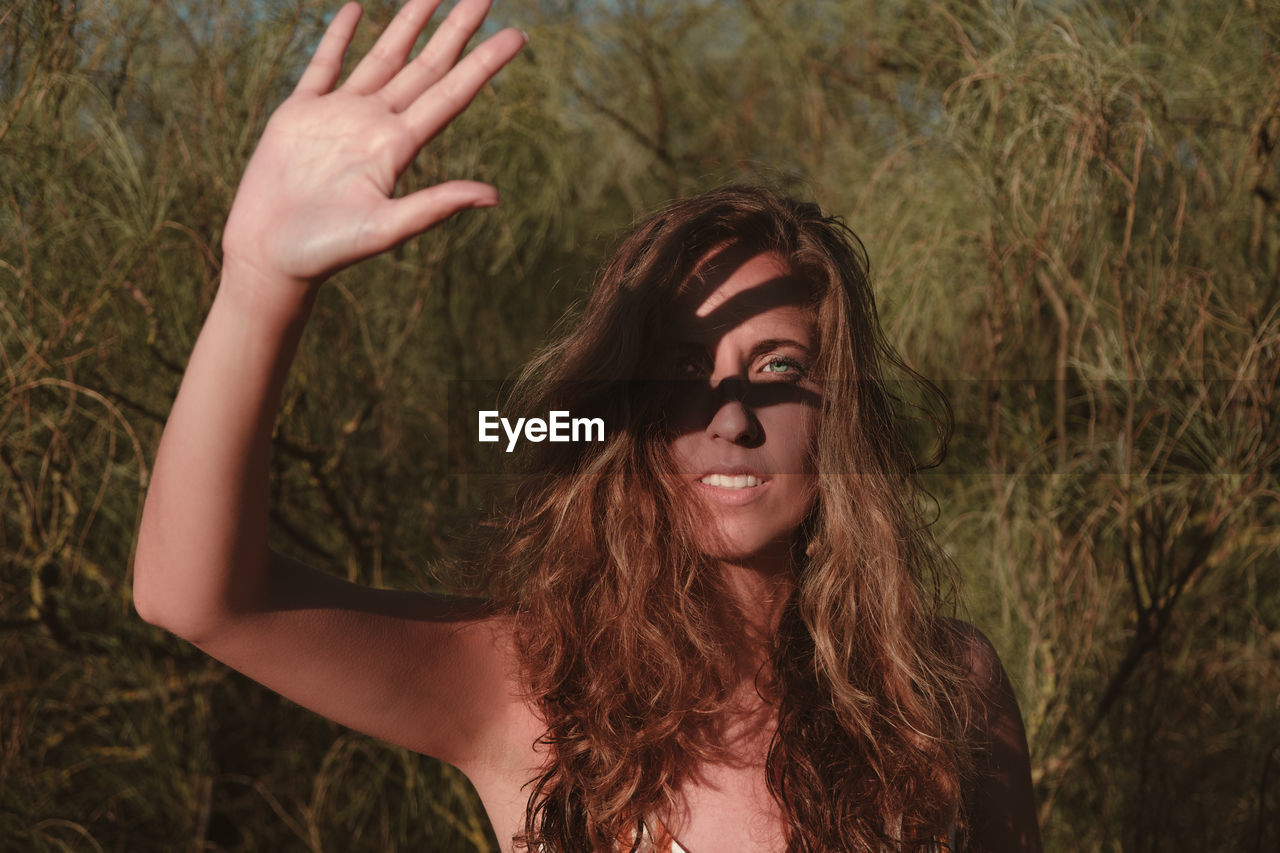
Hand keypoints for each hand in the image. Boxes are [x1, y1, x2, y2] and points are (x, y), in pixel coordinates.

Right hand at [222, 0, 525, 298]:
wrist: (270, 256)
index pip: (452, 94)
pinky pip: (324, 65)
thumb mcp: (385, 227)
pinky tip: (357, 10)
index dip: (484, 64)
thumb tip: (493, 195)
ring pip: (382, 57)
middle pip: (426, 66)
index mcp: (399, 148)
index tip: (517, 36)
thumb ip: (435, 206)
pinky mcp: (300, 114)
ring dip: (407, 24)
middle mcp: (375, 125)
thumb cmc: (327, 251)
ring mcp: (339, 116)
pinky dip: (339, 37)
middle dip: (455, 30)